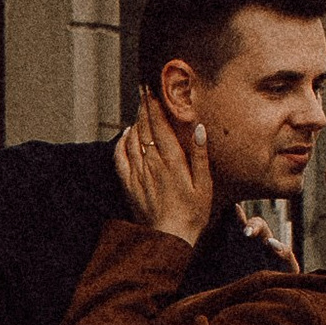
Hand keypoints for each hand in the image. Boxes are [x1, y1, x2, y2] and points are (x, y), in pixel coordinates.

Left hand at [117, 88, 217, 242]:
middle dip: (144, 105)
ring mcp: (138, 174)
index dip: (154, 103)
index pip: (160, 124)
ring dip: (135, 120)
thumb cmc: (193, 213)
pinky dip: (122, 141)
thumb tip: (198, 127)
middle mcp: (152, 164)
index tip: (152, 86)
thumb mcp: (205, 185)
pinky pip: (120, 157)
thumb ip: (200, 155)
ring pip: (132, 139)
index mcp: (172, 161)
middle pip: (144, 127)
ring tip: (139, 106)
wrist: (169, 239)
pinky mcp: (129, 185)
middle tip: (144, 88)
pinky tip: (126, 133)